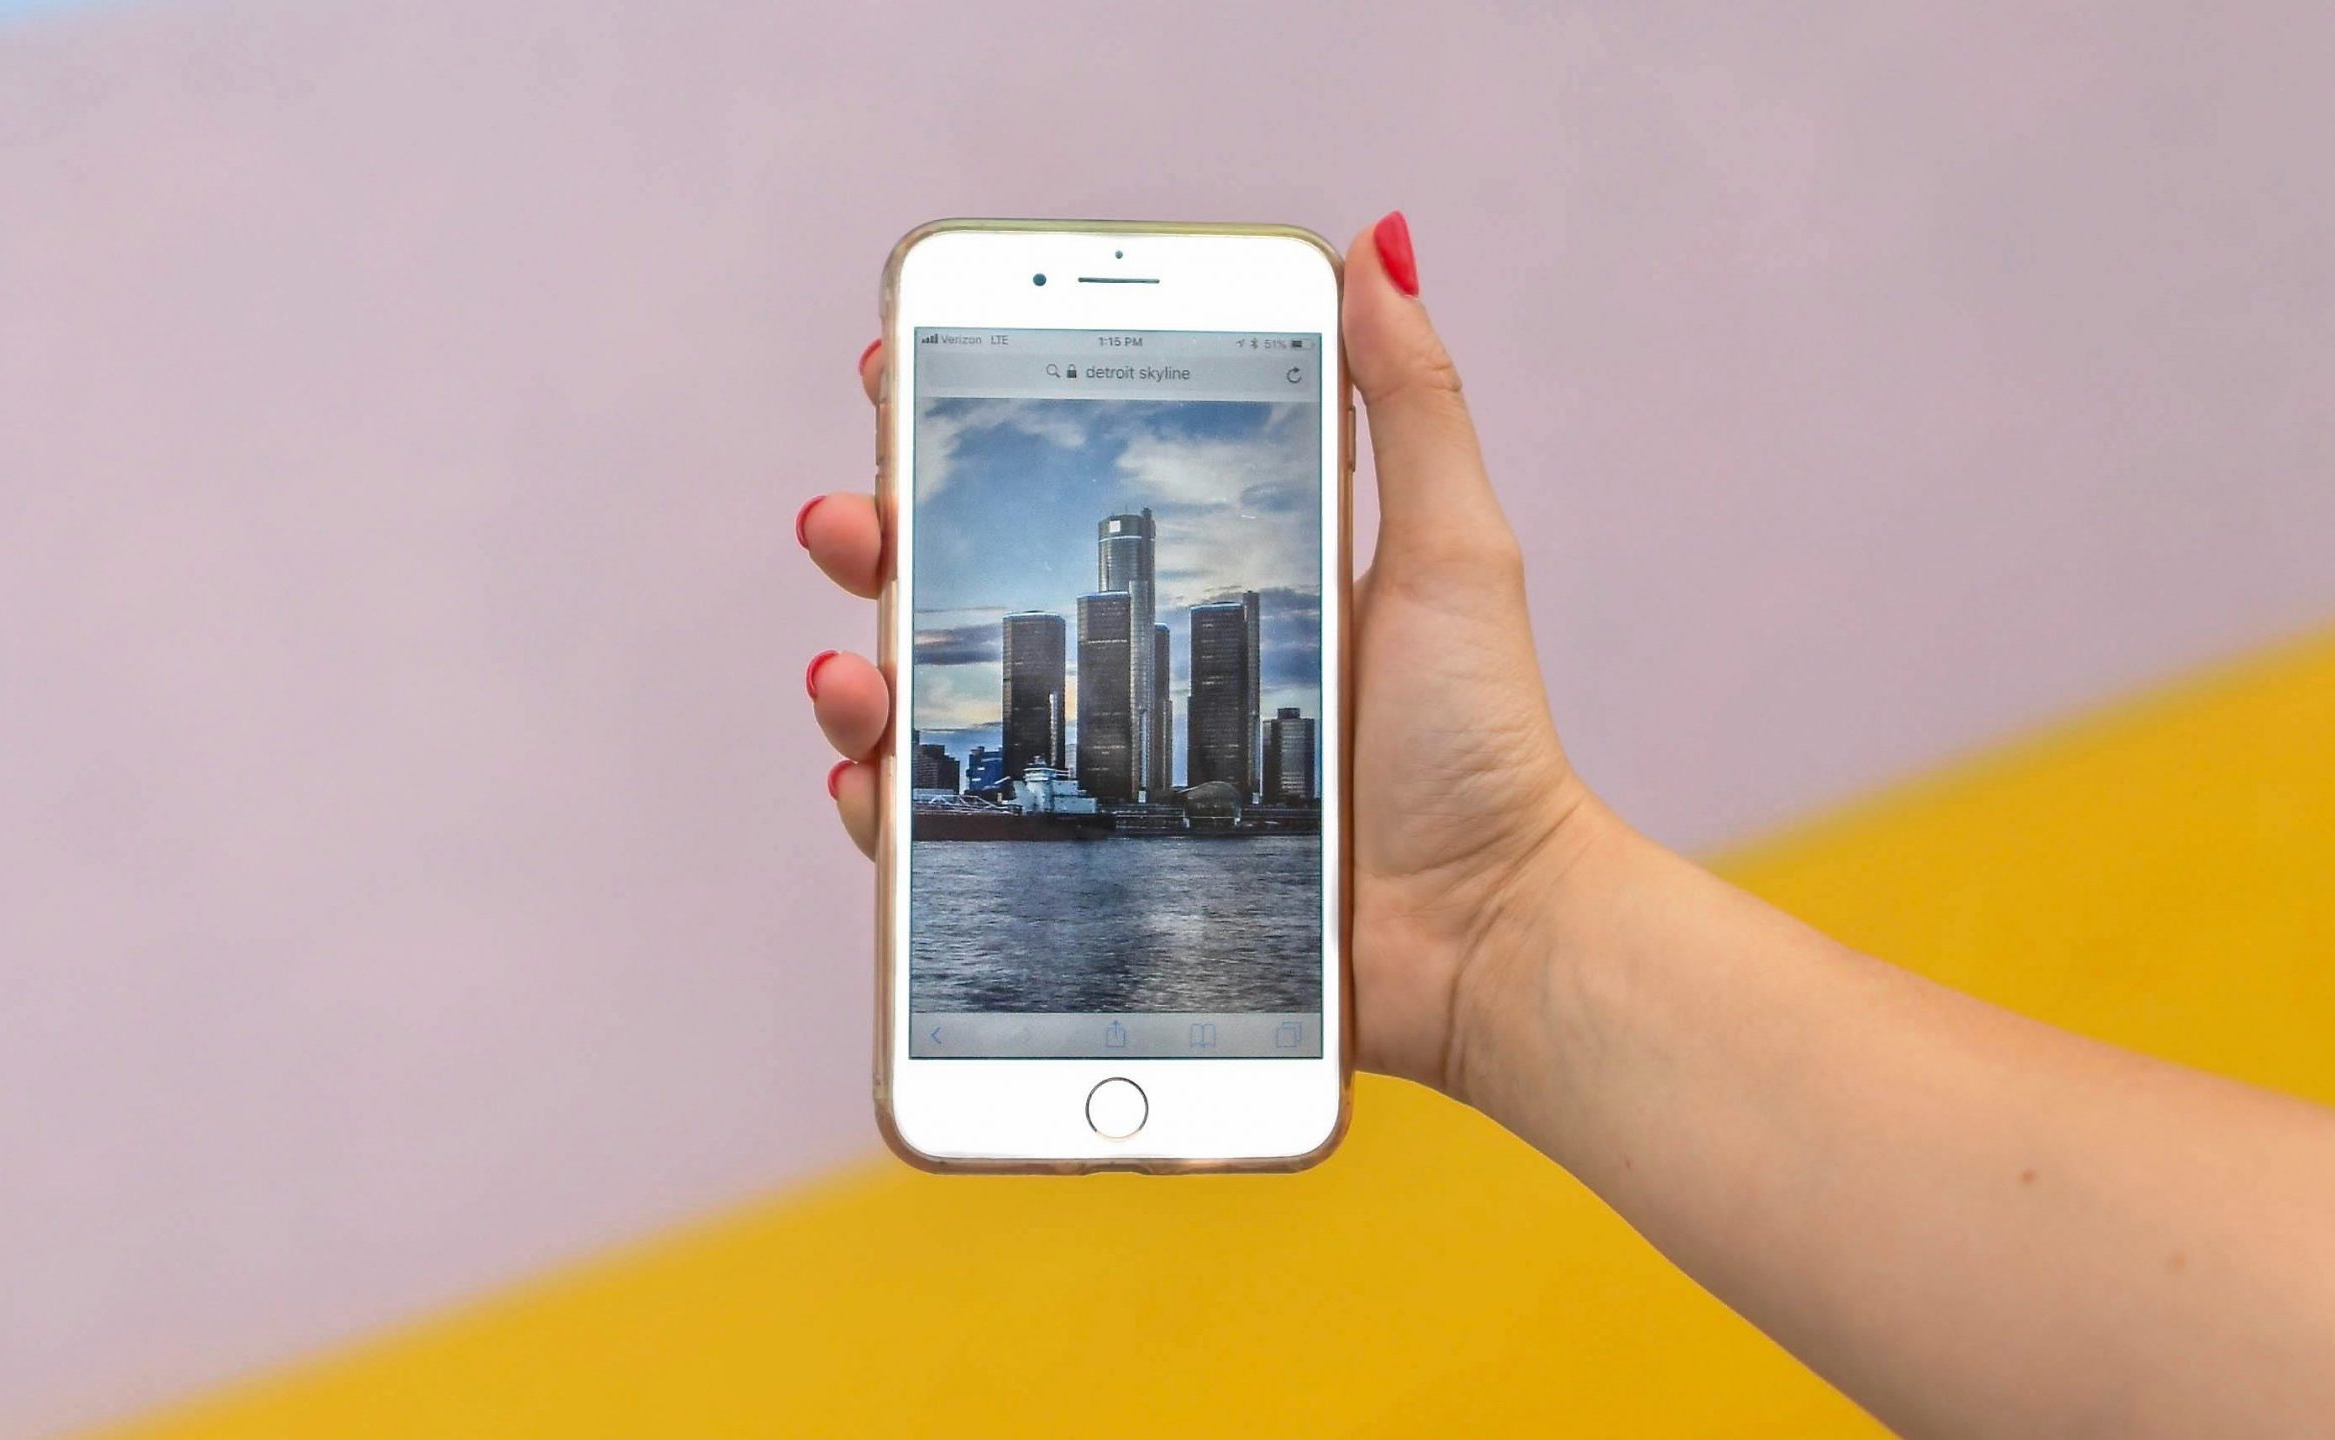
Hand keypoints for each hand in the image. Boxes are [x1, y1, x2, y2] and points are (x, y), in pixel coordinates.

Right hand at [798, 214, 1604, 1095]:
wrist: (1483, 934)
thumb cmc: (1477, 747)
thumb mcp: (1450, 549)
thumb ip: (1409, 405)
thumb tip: (1376, 249)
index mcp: (1206, 582)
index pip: (1059, 488)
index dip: (969, 427)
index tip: (904, 371)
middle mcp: (1139, 671)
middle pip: (968, 589)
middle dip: (884, 540)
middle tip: (851, 513)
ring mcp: (1107, 773)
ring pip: (938, 710)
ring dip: (865, 674)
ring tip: (851, 663)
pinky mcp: (1095, 869)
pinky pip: (958, 839)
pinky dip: (893, 808)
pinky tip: (872, 778)